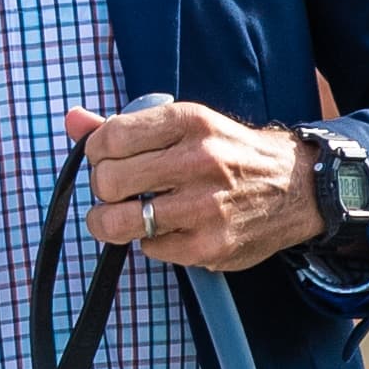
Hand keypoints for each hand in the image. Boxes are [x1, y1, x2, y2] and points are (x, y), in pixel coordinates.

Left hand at [64, 100, 322, 271]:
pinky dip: (150, 241)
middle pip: (107, 180)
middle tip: (117, 189)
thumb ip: (124, 126)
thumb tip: (71, 119)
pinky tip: (168, 229)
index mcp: (189, 122)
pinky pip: (148, 248)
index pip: (109, 138)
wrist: (296, 187)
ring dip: (110, 221)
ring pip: (118, 221)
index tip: (105, 159)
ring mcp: (204, 207)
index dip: (95, 152)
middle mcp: (198, 161)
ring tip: (121, 215)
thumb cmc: (229, 153)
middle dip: (103, 187)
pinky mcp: (209, 246)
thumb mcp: (185, 125)